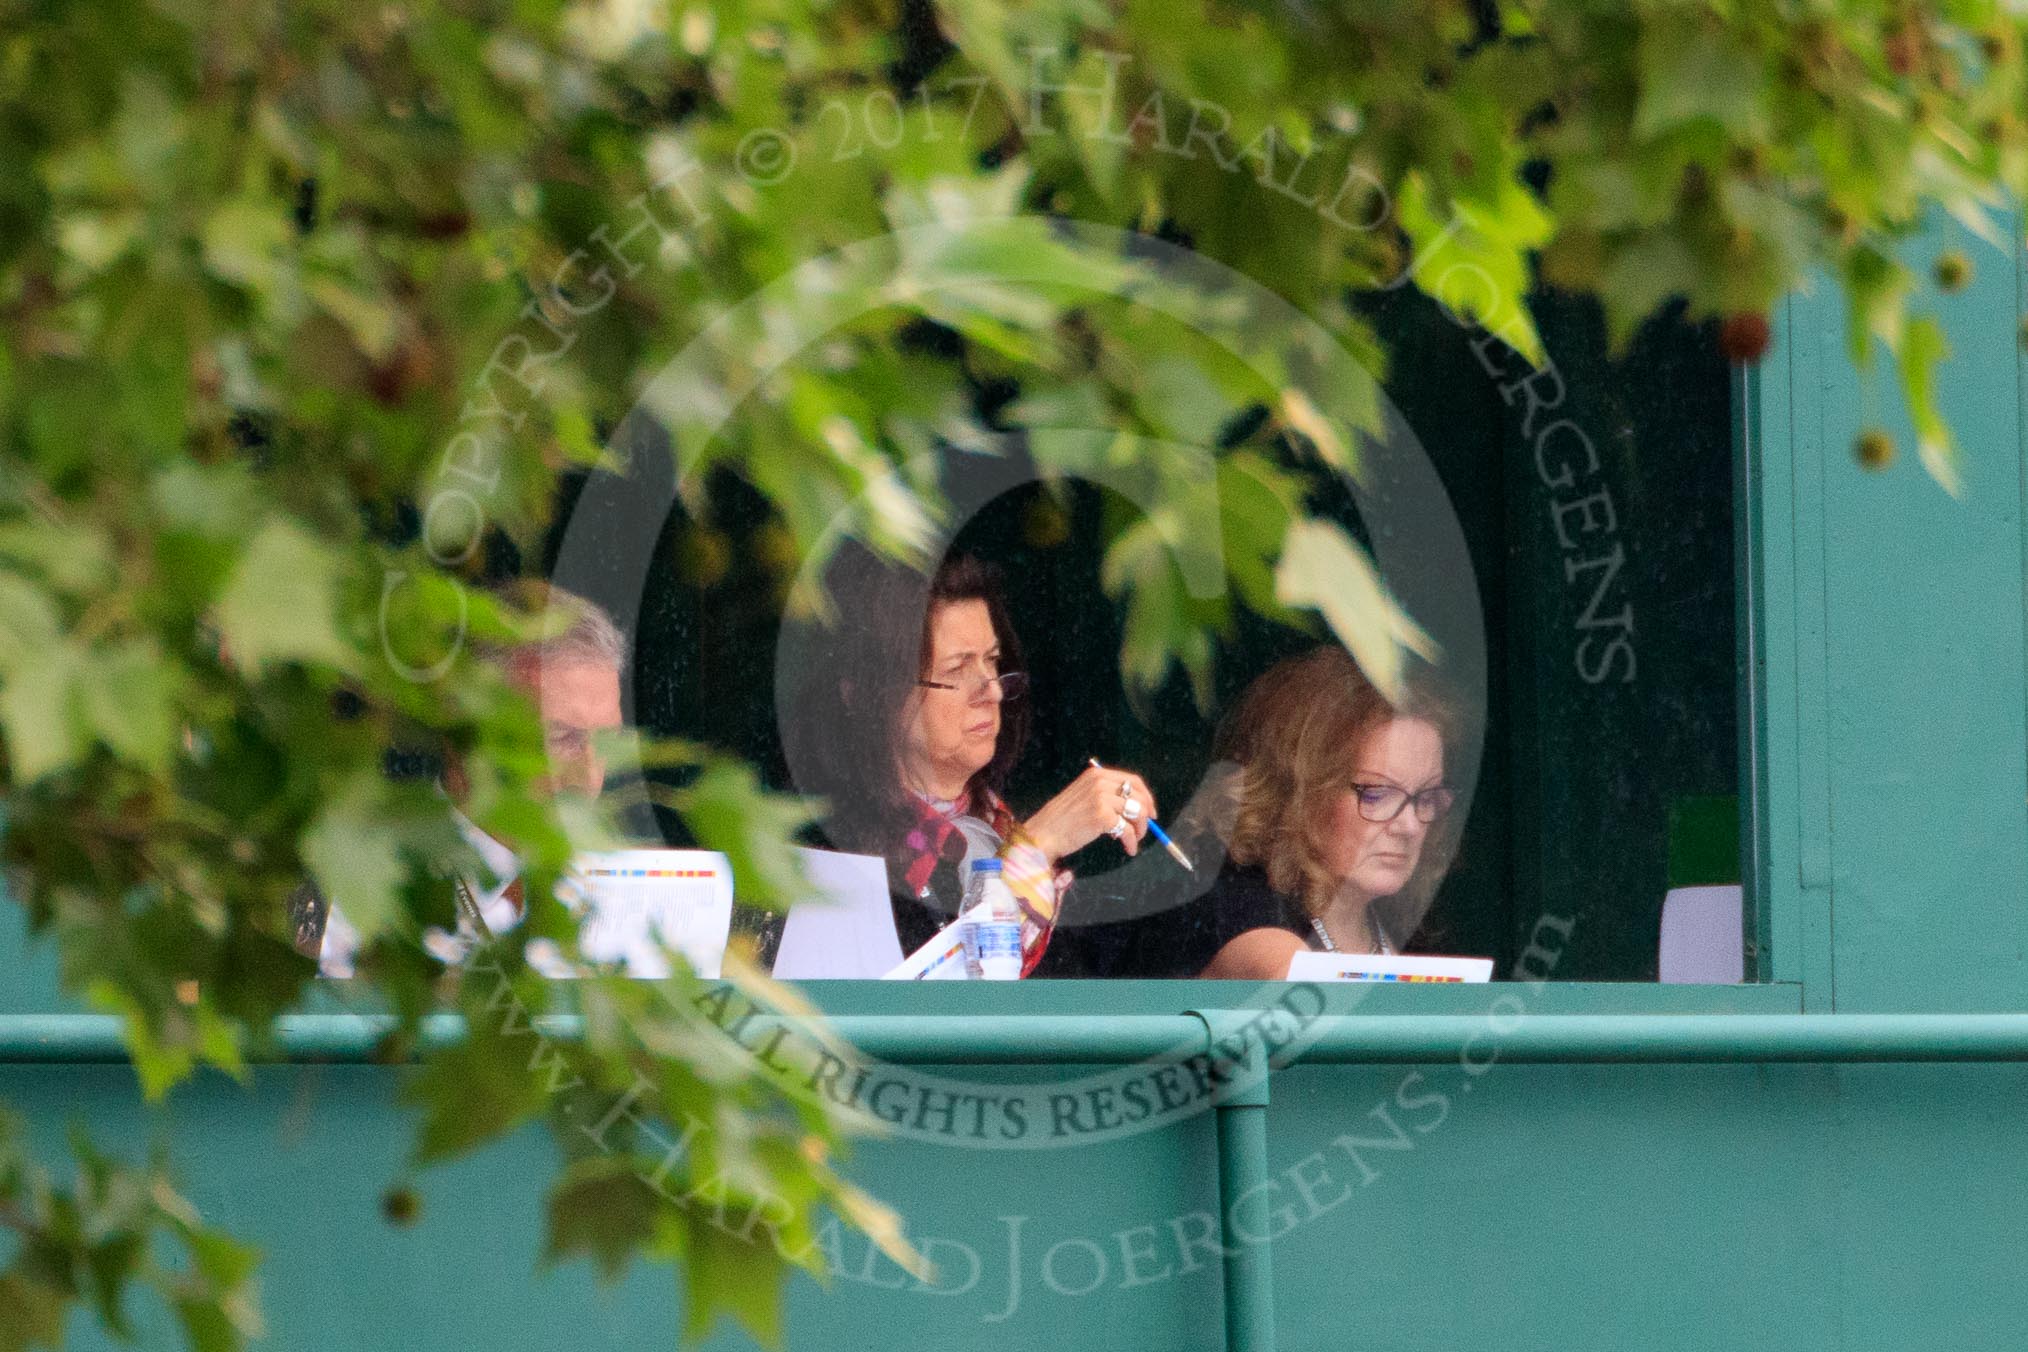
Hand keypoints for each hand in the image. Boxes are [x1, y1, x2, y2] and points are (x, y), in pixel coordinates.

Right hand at [1021, 763, 1158, 861]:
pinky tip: (1128, 849)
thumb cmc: (1061, 820)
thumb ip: (1105, 795)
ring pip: (1137, 812)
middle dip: (1146, 814)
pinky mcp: (1102, 816)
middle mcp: (1100, 782)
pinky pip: (1128, 830)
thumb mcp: (1082, 796)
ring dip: (1140, 829)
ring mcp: (1101, 798)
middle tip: (1145, 829)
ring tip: (1133, 840)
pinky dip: (1131, 841)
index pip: (1132, 780)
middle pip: (1139, 795)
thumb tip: (1135, 807)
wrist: (1043, 834)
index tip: (1151, 811)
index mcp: (1096, 775)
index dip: (1146, 796)